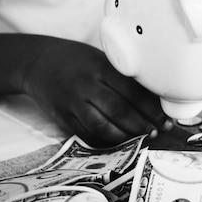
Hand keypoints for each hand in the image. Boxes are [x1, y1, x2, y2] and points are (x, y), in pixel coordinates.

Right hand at [22, 38, 171, 145]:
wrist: (37, 62)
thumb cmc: (77, 60)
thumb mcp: (101, 59)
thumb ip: (122, 78)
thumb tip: (154, 99)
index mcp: (100, 67)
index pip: (132, 91)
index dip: (151, 108)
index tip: (165, 118)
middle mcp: (86, 85)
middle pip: (119, 110)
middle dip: (143, 124)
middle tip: (158, 131)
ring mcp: (73, 103)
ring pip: (103, 126)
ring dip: (126, 136)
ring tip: (142, 138)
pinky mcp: (63, 118)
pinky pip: (87, 135)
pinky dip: (106, 141)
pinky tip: (120, 142)